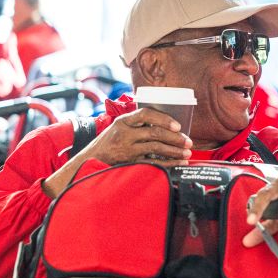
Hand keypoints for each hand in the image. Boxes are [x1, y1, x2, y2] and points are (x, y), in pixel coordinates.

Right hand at [42, 108, 191, 198]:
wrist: (90, 160)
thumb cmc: (110, 142)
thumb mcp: (120, 127)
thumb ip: (138, 124)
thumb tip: (167, 123)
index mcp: (123, 121)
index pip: (145, 114)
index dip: (163, 118)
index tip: (177, 125)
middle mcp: (124, 133)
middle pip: (154, 133)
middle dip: (175, 137)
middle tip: (188, 142)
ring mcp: (126, 149)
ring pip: (155, 147)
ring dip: (174, 151)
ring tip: (187, 153)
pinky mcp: (129, 162)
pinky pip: (152, 162)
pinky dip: (168, 163)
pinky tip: (178, 163)